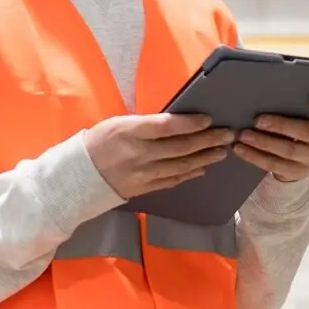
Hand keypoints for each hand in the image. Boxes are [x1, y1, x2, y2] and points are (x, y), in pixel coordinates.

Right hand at [84, 113, 233, 198]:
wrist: (79, 175)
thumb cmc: (101, 141)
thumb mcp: (120, 123)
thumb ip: (148, 124)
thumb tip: (179, 121)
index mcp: (131, 132)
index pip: (166, 126)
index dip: (190, 123)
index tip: (209, 119)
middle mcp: (139, 154)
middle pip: (180, 147)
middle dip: (208, 140)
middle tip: (228, 135)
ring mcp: (143, 174)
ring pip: (181, 166)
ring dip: (205, 158)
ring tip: (222, 151)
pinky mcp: (144, 189)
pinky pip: (172, 180)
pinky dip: (190, 174)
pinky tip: (203, 167)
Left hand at [233, 99, 308, 182]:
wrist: (290, 157)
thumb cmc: (288, 125)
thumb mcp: (292, 114)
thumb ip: (285, 104)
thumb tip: (258, 95)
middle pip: (307, 132)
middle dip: (281, 125)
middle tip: (258, 120)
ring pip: (289, 150)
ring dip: (263, 142)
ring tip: (243, 135)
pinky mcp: (297, 172)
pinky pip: (275, 165)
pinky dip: (255, 156)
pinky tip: (240, 149)